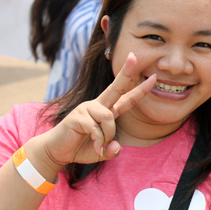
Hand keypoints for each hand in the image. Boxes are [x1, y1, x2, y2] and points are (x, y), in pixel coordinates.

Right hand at [38, 53, 155, 168]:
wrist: (57, 151)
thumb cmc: (80, 148)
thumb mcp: (102, 152)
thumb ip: (111, 151)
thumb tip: (116, 147)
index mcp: (106, 111)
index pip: (126, 98)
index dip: (140, 90)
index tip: (153, 78)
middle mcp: (98, 106)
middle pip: (116, 87)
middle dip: (126, 72)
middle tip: (133, 56)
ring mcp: (86, 108)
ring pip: (108, 118)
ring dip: (108, 135)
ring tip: (100, 145)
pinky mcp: (77, 116)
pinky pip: (96, 128)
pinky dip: (99, 141)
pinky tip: (94, 146)